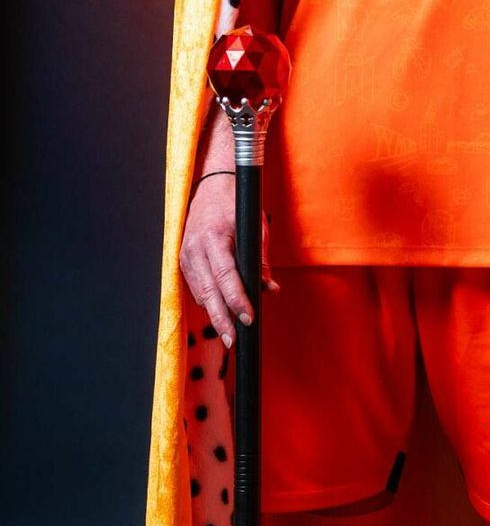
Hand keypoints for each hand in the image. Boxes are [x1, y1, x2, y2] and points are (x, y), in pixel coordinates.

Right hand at [179, 167, 274, 345]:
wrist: (212, 184)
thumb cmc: (237, 204)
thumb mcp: (256, 227)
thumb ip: (260, 260)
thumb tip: (269, 290)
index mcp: (214, 237)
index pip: (226, 276)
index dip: (237, 300)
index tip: (249, 318)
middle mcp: (194, 248)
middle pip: (208, 292)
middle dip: (222, 319)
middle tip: (234, 341)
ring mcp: (185, 254)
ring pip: (200, 293)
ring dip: (215, 314)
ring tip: (229, 335)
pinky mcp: (183, 259)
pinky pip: (196, 287)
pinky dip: (208, 301)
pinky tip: (220, 314)